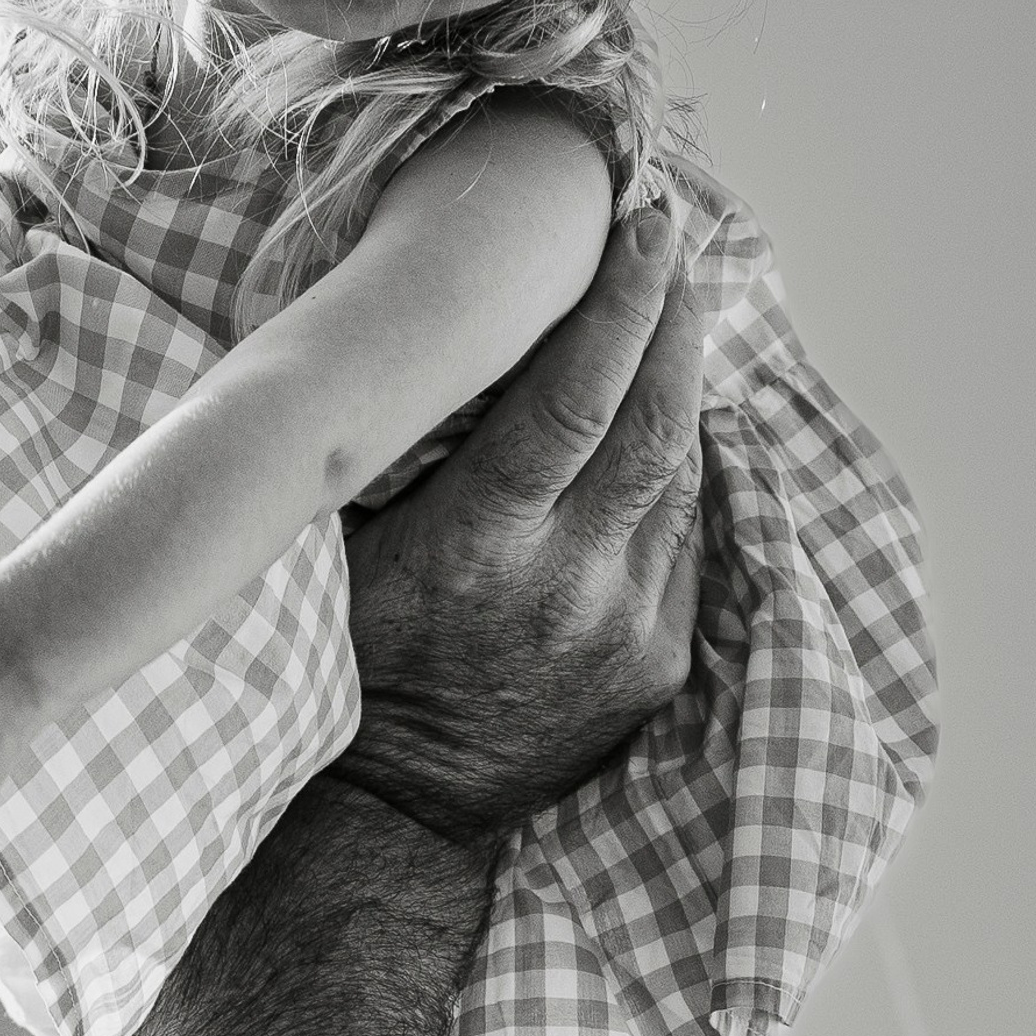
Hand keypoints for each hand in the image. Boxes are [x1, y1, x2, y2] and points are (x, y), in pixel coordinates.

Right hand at [339, 206, 704, 844]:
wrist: (404, 809)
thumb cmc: (357, 658)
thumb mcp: (352, 550)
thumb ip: (403, 457)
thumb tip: (439, 339)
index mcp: (479, 547)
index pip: (572, 398)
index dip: (616, 303)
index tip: (642, 226)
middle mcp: (568, 582)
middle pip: (652, 418)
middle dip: (671, 315)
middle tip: (671, 238)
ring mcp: (627, 625)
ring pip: (681, 470)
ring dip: (683, 378)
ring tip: (675, 304)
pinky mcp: (661, 658)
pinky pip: (683, 533)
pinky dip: (677, 461)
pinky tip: (664, 413)